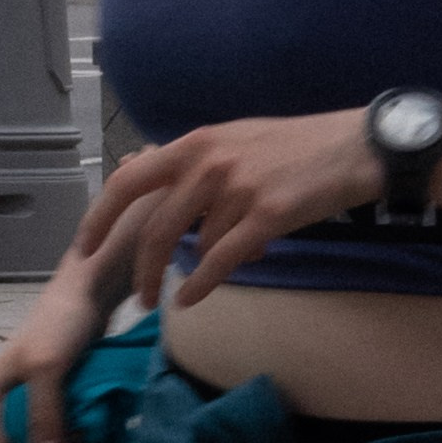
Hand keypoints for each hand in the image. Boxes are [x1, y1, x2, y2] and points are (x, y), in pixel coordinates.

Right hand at [0, 282, 106, 442]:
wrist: (86, 294)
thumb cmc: (60, 324)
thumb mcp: (48, 368)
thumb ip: (44, 415)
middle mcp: (0, 403)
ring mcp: (24, 402)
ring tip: (86, 441)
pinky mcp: (49, 399)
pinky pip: (54, 434)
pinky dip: (70, 442)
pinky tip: (89, 435)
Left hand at [77, 113, 379, 307]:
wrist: (354, 148)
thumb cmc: (299, 147)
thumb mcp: (238, 142)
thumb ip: (201, 168)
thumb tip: (174, 209)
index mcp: (197, 143)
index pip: (129, 180)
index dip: (101, 216)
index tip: (87, 245)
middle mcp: (209, 163)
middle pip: (154, 227)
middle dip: (141, 268)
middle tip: (137, 297)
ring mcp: (237, 189)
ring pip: (196, 247)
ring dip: (195, 272)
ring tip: (193, 286)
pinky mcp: (266, 216)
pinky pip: (221, 260)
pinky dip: (201, 285)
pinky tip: (189, 299)